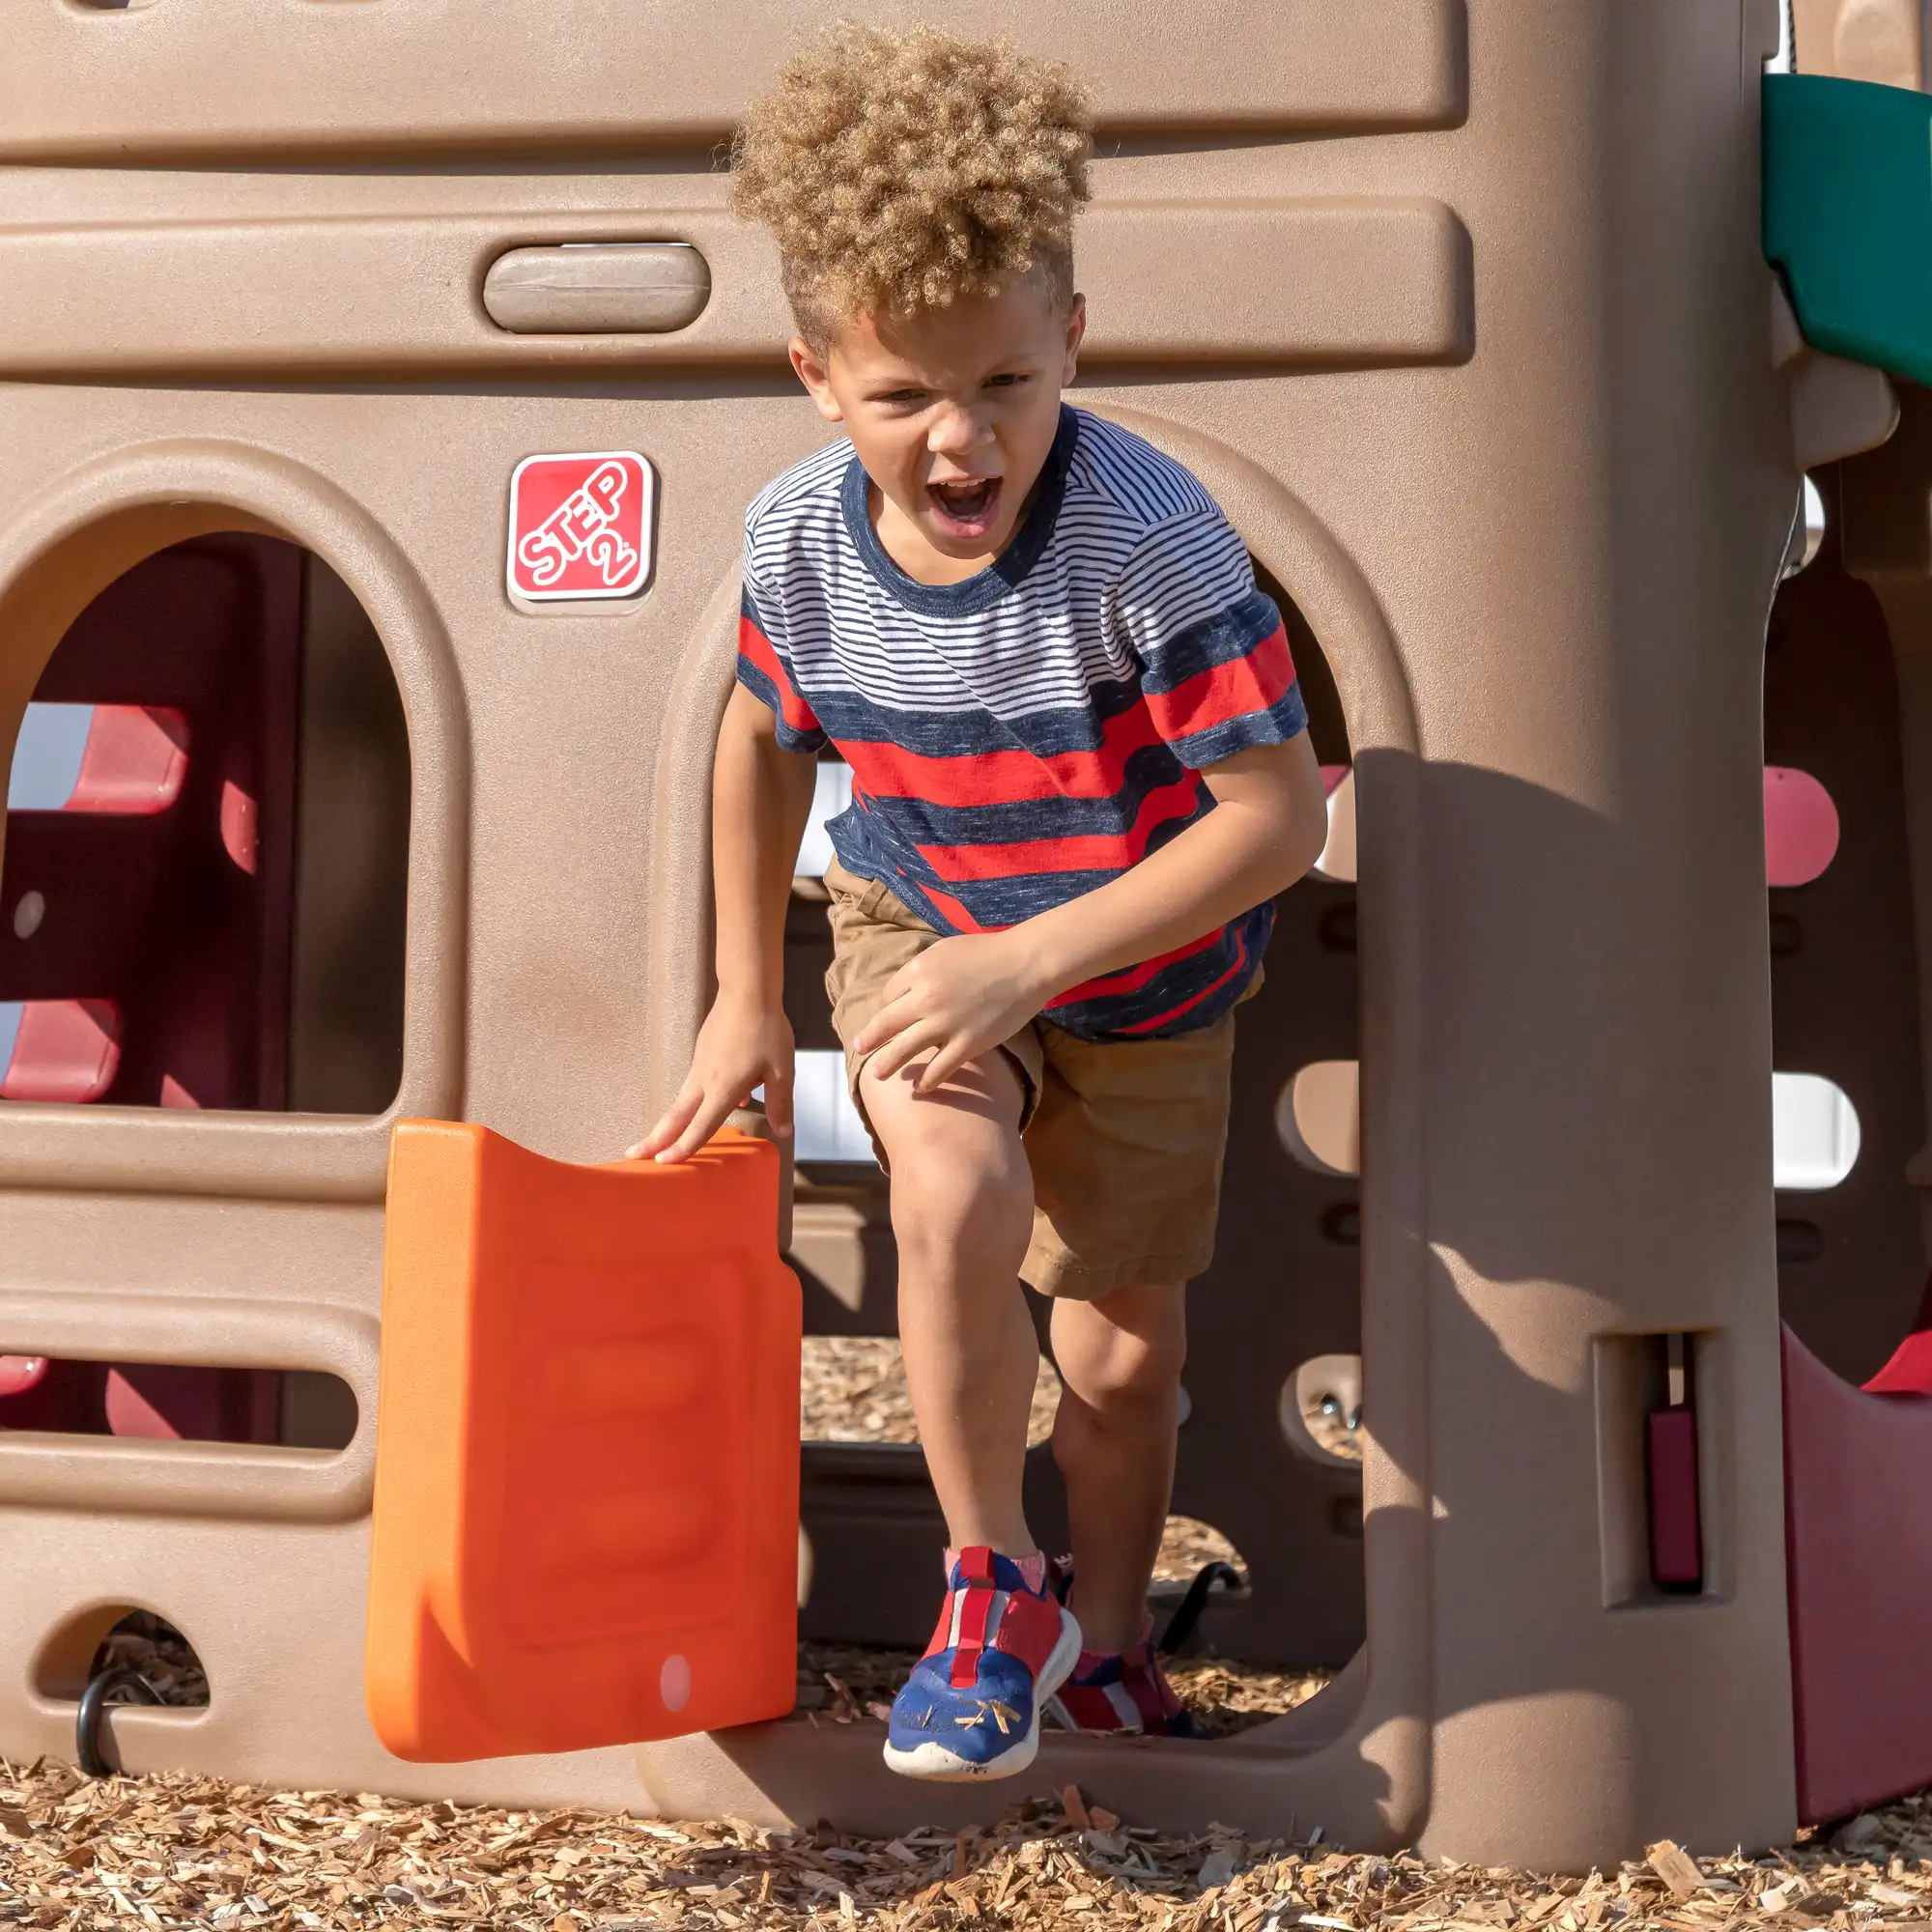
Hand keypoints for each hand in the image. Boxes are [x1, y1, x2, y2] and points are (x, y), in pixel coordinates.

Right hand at [627, 993, 793, 1163]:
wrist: (747, 992)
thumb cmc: (766, 1030)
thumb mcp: (782, 1070)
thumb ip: (781, 1103)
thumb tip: (783, 1132)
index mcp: (723, 1088)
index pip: (701, 1127)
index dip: (683, 1148)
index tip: (663, 1164)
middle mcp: (705, 1081)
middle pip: (676, 1116)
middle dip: (655, 1138)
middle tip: (633, 1155)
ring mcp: (700, 1066)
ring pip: (681, 1101)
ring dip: (667, 1122)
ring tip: (655, 1138)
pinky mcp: (702, 1054)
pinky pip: (695, 1085)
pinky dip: (691, 1102)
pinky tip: (711, 1103)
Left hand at [853, 931, 1050, 1092]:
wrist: (1025, 964)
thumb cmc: (988, 951)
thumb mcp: (945, 949)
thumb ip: (921, 968)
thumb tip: (904, 987)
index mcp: (918, 972)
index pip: (889, 996)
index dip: (889, 1006)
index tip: (892, 1015)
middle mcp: (925, 999)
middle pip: (886, 1024)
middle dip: (869, 1039)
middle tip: (858, 1048)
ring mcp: (945, 1024)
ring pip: (904, 1050)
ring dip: (887, 1065)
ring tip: (877, 1075)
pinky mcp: (968, 1043)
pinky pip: (940, 1068)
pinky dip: (927, 1081)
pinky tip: (920, 1088)